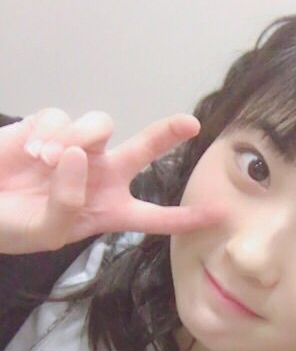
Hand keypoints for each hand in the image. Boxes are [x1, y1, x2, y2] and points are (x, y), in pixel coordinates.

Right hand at [0, 109, 221, 254]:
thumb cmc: (15, 226)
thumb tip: (79, 156)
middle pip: (144, 151)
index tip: (219, 214)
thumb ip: (68, 202)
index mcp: (110, 211)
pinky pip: (62, 118)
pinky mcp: (51, 127)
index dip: (185, 217)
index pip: (155, 216)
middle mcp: (101, 176)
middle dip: (167, 134)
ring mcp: (78, 150)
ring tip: (44, 161)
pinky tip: (31, 151)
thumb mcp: (46, 232)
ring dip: (74, 141)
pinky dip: (47, 133)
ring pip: (99, 127)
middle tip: (190, 124)